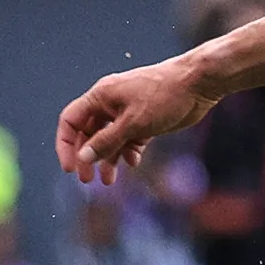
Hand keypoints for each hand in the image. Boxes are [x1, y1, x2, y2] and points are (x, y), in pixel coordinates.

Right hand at [57, 59, 216, 183]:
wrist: (198, 84)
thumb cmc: (164, 96)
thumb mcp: (132, 123)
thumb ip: (106, 141)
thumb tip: (83, 158)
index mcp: (101, 96)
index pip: (71, 121)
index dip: (66, 145)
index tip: (70, 168)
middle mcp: (111, 103)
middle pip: (89, 133)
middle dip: (87, 157)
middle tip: (88, 180)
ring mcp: (128, 112)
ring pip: (110, 139)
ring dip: (108, 159)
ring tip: (109, 181)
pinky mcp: (146, 121)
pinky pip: (129, 140)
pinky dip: (128, 152)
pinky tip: (133, 162)